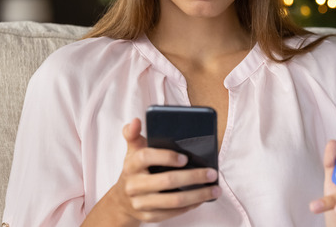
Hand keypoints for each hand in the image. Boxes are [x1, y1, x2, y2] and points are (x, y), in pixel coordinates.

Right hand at [85, 118, 219, 225]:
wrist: (121, 201)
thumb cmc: (134, 170)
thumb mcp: (132, 151)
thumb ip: (134, 134)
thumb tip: (136, 120)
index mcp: (131, 164)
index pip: (146, 157)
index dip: (166, 157)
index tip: (185, 157)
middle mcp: (134, 184)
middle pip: (166, 181)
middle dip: (193, 177)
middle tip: (211, 173)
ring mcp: (141, 202)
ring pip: (173, 200)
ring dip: (198, 195)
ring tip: (214, 189)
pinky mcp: (148, 216)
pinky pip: (173, 213)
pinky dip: (191, 206)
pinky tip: (202, 199)